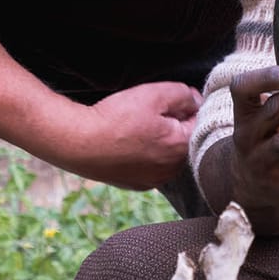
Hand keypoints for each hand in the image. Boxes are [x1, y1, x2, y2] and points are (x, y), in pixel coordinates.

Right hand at [61, 81, 201, 189]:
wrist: (79, 143)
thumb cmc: (116, 118)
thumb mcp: (154, 94)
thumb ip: (183, 94)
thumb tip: (196, 101)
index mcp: (182, 147)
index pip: (199, 122)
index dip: (185, 106)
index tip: (166, 100)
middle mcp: (172, 170)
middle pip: (184, 140)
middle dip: (173, 125)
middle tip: (149, 113)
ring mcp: (154, 180)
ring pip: (167, 155)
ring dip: (159, 142)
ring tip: (136, 129)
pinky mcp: (137, 185)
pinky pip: (150, 166)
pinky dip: (144, 155)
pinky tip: (128, 144)